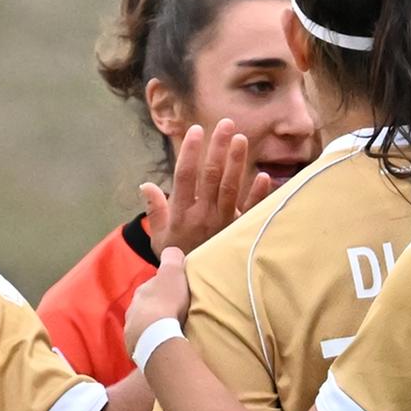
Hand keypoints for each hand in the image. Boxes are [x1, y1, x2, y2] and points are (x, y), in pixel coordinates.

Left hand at [121, 237, 190, 356]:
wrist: (155, 334)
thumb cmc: (166, 301)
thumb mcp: (173, 272)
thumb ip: (172, 258)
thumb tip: (172, 252)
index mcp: (142, 291)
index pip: (152, 287)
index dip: (163, 289)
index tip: (175, 293)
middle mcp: (133, 309)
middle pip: (145, 307)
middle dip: (156, 309)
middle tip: (172, 314)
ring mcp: (131, 330)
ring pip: (142, 326)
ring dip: (152, 327)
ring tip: (167, 332)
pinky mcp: (135, 348)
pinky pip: (144, 343)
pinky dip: (151, 342)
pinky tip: (161, 345)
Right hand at [140, 117, 271, 256]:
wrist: (196, 287)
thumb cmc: (177, 258)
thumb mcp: (159, 237)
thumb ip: (155, 210)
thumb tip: (146, 185)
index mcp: (181, 213)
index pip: (185, 176)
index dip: (190, 152)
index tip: (196, 131)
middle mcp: (203, 215)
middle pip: (211, 176)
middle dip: (218, 147)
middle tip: (226, 123)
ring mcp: (223, 223)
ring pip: (230, 188)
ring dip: (236, 162)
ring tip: (241, 139)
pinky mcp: (239, 232)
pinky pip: (250, 212)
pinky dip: (258, 195)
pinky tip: (263, 176)